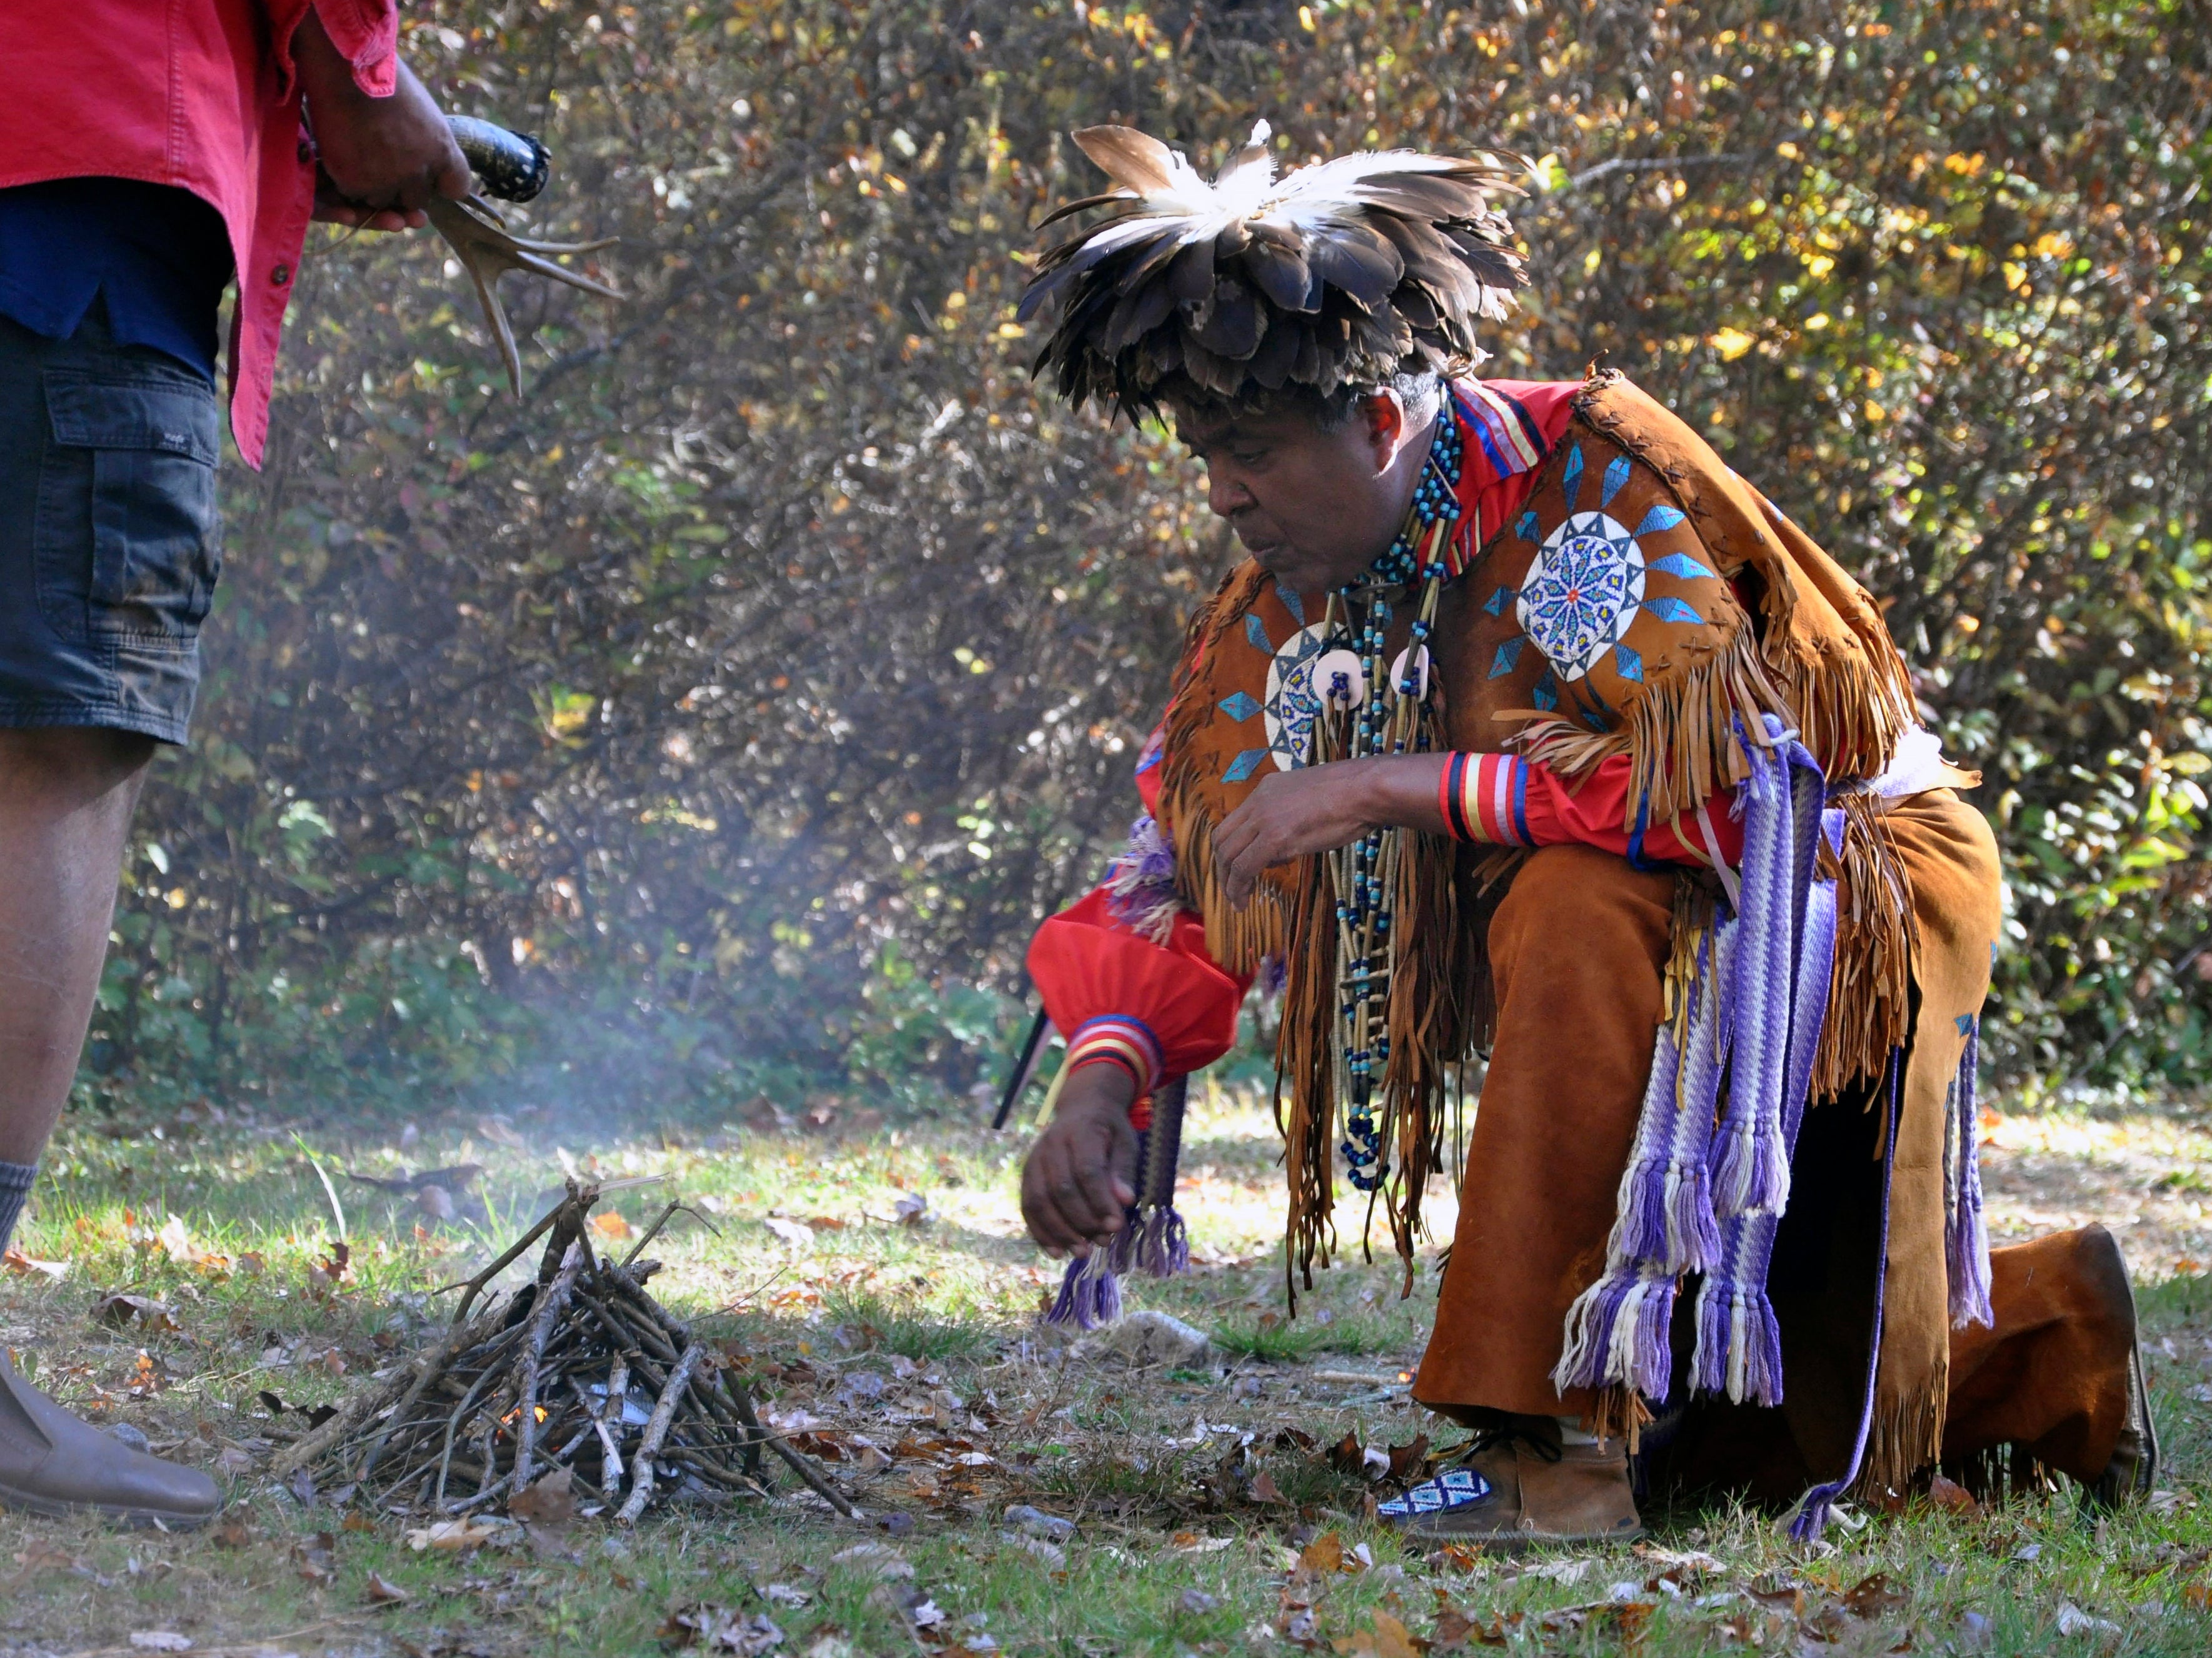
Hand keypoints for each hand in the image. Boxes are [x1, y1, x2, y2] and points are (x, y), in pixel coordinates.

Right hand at [296, 14, 468, 230]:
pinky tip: (343, 153)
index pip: (457, 188)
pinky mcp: (355, 182)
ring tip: (360, 153)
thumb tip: (431, 159)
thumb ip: (431, 140)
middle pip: (417, 200)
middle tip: (384, 161)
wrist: (344, 67)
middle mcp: (418, 171)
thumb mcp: (424, 110)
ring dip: (372, 185)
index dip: (440, 182)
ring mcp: (386, 179)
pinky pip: (353, 193)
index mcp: (442, 150)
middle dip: (404, 186)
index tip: (428, 174)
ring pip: (383, 200)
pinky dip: (347, 179)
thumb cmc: (383, 77)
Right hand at [1019, 1065, 1138, 1256]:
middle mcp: (1051, 1144)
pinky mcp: (1026, 1174)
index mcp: (1080, 1131)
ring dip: (1060, 1231)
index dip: (1100, 1201)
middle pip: (1061, 1189)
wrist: (1082, 1108)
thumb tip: (1125, 1201)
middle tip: (1104, 1241)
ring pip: (1040, 1200)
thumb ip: (1123, 1170)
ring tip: (1082, 1253)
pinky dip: (1040, 1232)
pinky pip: (1027, 1206)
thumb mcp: (1126, 1143)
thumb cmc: (1109, 1130)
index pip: (1087, 1170)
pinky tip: (1057, 1252)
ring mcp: (1034, 1159)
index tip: (1117, 1226)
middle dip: (1083, 1221)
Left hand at [1215, 753, 1455, 904]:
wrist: (1365, 790)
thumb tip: (1277, 854)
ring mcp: (1265, 818)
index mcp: (1266, 789)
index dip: (1229, 850)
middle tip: (1232, 889)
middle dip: (1222, 868)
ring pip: (1228, 855)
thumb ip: (1288, 823)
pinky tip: (1243, 902)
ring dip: (1229, 882)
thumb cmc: (1351, 798)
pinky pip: (1244, 867)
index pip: (1233, 822)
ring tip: (1237, 901)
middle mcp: (1258, 801)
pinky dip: (1238, 887)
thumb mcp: (1308, 804)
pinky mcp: (1275, 836)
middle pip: (1222, 839)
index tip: (1236, 870)